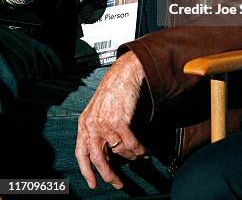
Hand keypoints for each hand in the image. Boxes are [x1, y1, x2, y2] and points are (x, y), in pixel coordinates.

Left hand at [75, 51, 146, 189]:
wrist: (125, 72)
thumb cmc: (114, 90)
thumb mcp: (98, 110)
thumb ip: (98, 130)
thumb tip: (107, 154)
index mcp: (84, 123)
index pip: (81, 153)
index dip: (86, 171)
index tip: (93, 184)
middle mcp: (92, 124)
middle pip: (99, 159)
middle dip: (109, 175)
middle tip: (119, 183)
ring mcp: (105, 123)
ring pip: (120, 151)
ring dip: (131, 156)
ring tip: (139, 154)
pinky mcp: (119, 121)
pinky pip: (131, 144)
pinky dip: (139, 150)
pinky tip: (144, 150)